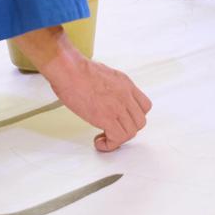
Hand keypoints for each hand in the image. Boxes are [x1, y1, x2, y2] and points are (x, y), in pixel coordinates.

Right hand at [12, 26, 151, 150]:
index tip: (123, 120)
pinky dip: (109, 145)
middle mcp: (126, 95)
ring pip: (130, 132)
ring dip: (117, 138)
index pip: (145, 106)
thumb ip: (112, 87)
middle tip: (112, 130)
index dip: (134, 116)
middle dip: (127, 129)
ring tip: (103, 137)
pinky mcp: (106, 118)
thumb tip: (107, 98)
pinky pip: (117, 138)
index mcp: (126, 84)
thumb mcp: (105, 74)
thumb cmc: (77, 69)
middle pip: (139, 122)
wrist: (69, 70)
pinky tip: (99, 142)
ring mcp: (118, 107)